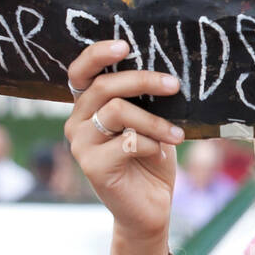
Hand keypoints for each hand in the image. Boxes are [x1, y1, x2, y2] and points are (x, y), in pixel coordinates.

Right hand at [63, 40, 183, 239]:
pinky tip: (160, 152)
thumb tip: (163, 73)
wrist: (150, 209)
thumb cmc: (150, 161)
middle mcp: (77, 123)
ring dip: (154, 120)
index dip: (98, 54)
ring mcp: (81, 145)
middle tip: (174, 85)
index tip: (126, 46)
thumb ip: (144, 100)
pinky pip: (128, 141)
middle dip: (143, 81)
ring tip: (176, 134)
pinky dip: (151, 144)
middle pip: (105, 87)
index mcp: (88, 107)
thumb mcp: (150, 124)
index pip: (81, 72)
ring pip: (117, 112)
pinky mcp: (93, 167)